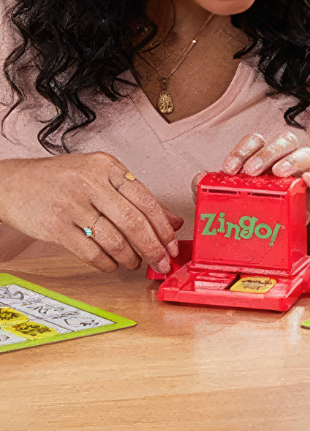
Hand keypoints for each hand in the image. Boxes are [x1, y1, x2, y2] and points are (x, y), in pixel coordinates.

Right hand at [0, 154, 182, 273]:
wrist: (13, 182)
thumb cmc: (61, 179)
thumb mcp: (100, 177)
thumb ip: (136, 197)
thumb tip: (173, 221)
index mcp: (107, 167)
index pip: (146, 199)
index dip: (163, 226)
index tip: (172, 243)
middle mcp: (91, 183)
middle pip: (133, 221)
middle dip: (152, 247)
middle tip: (161, 261)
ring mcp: (72, 204)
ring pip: (113, 238)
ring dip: (129, 257)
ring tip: (134, 263)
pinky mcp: (55, 226)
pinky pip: (90, 251)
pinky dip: (106, 262)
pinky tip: (112, 264)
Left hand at [191, 133, 309, 213]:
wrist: (263, 246)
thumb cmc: (247, 217)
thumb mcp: (225, 204)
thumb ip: (209, 190)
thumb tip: (199, 178)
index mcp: (262, 160)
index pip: (256, 141)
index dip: (243, 149)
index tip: (229, 168)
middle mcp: (283, 163)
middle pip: (284, 141)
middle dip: (266, 153)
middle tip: (251, 172)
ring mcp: (300, 178)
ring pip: (305, 153)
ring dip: (291, 159)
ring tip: (277, 174)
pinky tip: (306, 180)